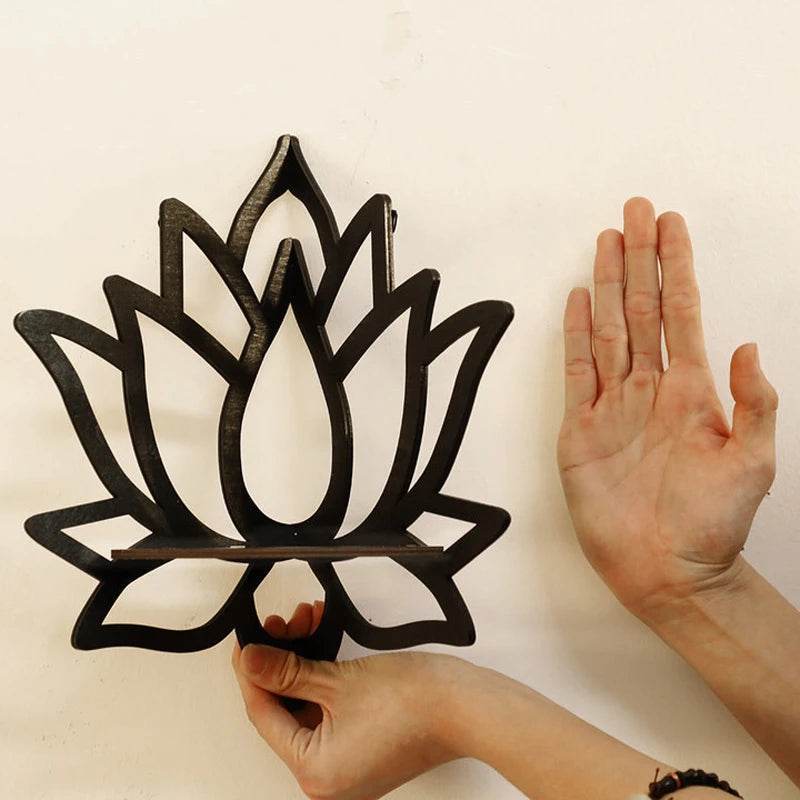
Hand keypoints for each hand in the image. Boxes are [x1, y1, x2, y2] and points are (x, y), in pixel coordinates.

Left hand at [231, 602, 468, 799]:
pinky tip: (324, 641)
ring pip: (308, 706)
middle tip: (281, 625)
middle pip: (285, 711)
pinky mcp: (365, 747)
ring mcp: (349, 765)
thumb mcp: (336, 681)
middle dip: (282, 661)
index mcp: (315, 773)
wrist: (465, 704)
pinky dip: (325, 678)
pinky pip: (330, 711)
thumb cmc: (414, 702)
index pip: (264, 716)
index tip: (246, 642)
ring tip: (307, 623)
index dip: (251, 673)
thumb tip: (251, 662)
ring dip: (305, 663)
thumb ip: (287, 672)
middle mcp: (329, 779)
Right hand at [556, 197, 778, 620]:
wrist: (667, 568)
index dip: (676, 266)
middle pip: (641, 309)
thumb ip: (755, 404)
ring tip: (605, 242)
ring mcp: (613, 406)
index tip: (670, 224)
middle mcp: (649, 388)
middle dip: (638, 259)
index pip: (681, 312)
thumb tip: (750, 346)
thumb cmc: (713, 522)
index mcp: (691, 391)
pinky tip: (578, 302)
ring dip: (607, 285)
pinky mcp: (581, 430)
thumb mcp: (753, 463)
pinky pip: (576, 372)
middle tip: (634, 211)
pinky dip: (575, 335)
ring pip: (608, 330)